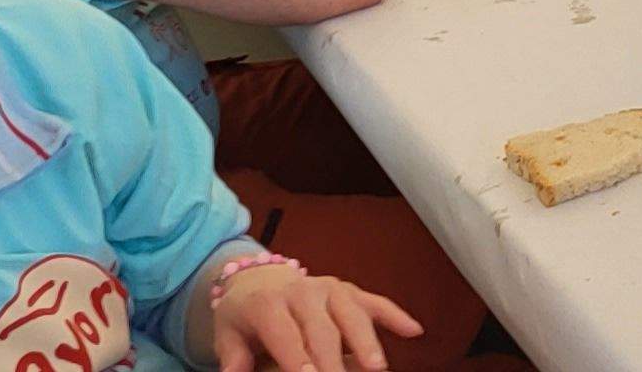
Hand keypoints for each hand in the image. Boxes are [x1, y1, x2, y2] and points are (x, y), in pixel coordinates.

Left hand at [205, 259, 420, 371]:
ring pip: (353, 314)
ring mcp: (330, 288)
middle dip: (334, 360)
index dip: (297, 357)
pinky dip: (395, 316)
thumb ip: (233, 355)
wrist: (259, 279)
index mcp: (269, 304)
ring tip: (377, 367)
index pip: (286, 334)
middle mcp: (303, 291)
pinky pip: (376, 302)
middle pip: (323, 329)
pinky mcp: (350, 291)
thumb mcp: (227, 333)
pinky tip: (414, 331)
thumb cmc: (244, 315)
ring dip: (367, 341)